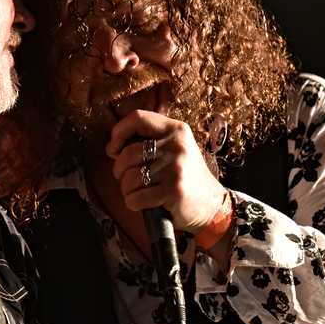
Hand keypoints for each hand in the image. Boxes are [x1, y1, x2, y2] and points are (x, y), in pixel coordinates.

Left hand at [105, 110, 227, 233]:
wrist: (212, 205)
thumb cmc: (185, 177)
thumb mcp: (174, 150)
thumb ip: (148, 141)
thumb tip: (112, 146)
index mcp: (176, 130)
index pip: (138, 118)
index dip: (119, 132)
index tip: (114, 148)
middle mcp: (177, 145)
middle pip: (128, 153)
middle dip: (120, 170)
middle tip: (129, 179)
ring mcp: (176, 168)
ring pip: (129, 178)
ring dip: (127, 190)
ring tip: (139, 192)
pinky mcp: (174, 190)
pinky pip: (136, 198)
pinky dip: (134, 204)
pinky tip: (145, 204)